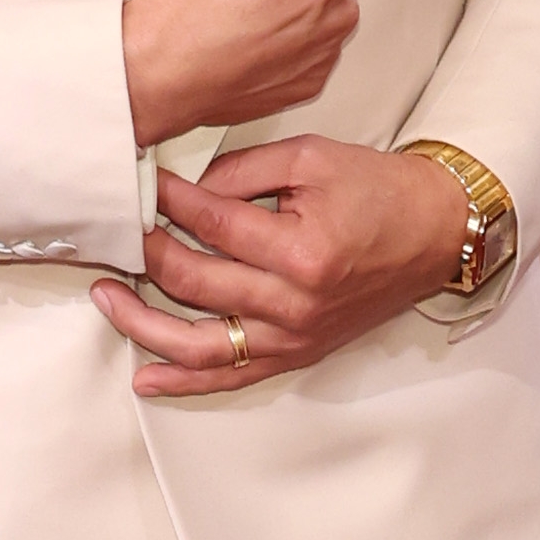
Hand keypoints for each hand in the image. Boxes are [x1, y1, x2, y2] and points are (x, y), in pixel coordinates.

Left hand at [93, 139, 469, 397]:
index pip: (211, 226)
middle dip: (146, 253)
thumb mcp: (310, 158)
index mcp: (301, 251)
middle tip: (119, 231)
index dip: (169, 202)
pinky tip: (145, 378)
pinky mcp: (295, 354)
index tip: (143, 185)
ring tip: (106, 298)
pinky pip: (230, 376)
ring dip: (142, 324)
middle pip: (194, 282)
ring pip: (198, 344)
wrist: (433, 233)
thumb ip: (240, 170)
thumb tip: (183, 190)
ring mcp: (293, 337)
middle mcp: (294, 304)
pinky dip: (183, 381)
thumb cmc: (378, 192)